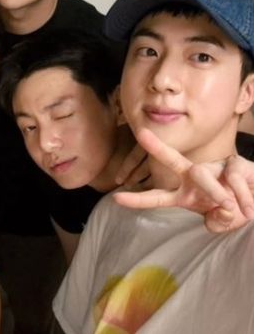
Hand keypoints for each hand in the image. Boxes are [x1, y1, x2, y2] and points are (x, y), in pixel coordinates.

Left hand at [113, 128, 253, 231]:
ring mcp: (213, 168)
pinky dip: (242, 196)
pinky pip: (233, 178)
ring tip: (232, 208)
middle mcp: (194, 177)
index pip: (157, 197)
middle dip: (156, 147)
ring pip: (204, 176)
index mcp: (184, 194)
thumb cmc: (237, 211)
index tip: (116, 199)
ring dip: (217, 195)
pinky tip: (249, 208)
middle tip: (141, 134)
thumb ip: (218, 222)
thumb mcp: (224, 222)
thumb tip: (220, 212)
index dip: (138, 200)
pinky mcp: (235, 163)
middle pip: (172, 159)